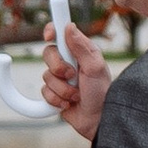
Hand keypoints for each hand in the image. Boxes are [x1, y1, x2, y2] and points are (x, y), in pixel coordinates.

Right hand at [41, 29, 110, 143]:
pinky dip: (56, 100)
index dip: (52, 31)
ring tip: (76, 95)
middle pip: (48, 54)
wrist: (98, 120)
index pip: (61, 33)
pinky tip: (68, 103)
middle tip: (72, 75)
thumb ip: (81, 47)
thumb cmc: (102, 93)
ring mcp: (61, 78)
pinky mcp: (55, 93)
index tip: (49, 36)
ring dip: (62, 89)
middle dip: (58, 68)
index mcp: (81, 51)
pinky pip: (44, 92)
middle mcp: (69, 62)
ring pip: (46, 76)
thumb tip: (69, 26)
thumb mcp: (95, 67)